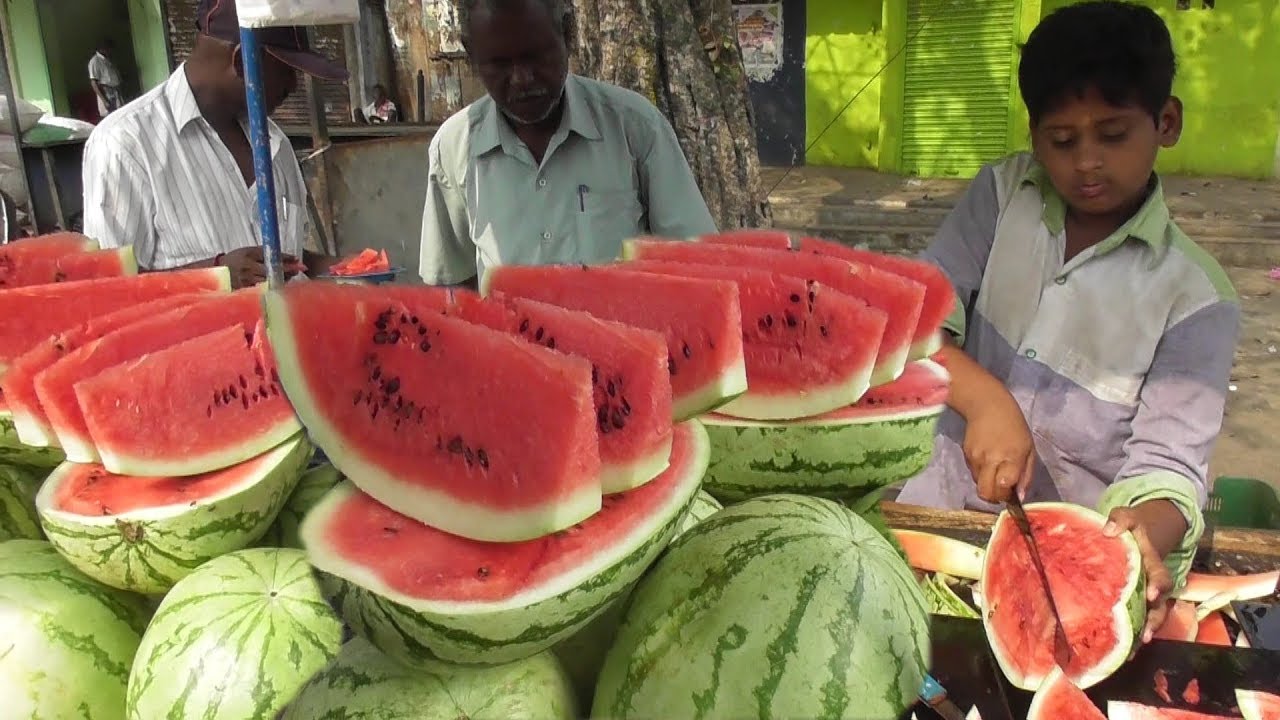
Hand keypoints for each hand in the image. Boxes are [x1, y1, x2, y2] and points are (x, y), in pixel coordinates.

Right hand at [217, 247, 300, 286]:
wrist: (220, 270)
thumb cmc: (237, 258)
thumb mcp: (250, 251)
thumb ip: (266, 253)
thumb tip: (289, 257)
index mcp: (249, 256)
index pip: (270, 257)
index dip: (285, 259)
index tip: (298, 260)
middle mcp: (248, 269)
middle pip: (272, 271)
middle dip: (288, 270)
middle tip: (298, 269)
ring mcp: (247, 281)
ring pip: (270, 282)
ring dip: (283, 279)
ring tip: (291, 275)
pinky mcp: (246, 291)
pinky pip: (264, 289)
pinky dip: (274, 286)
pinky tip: (280, 283)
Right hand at [961, 392, 1034, 503]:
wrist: (987, 405)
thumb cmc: (1014, 425)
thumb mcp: (1029, 448)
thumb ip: (1026, 474)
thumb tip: (1020, 496)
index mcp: (1011, 457)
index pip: (1003, 488)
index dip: (1007, 495)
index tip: (1011, 492)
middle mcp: (991, 460)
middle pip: (986, 493)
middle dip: (994, 497)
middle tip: (1001, 490)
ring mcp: (976, 458)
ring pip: (978, 484)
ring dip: (988, 483)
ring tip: (996, 470)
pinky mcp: (966, 455)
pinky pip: (973, 473)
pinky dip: (981, 472)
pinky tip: (987, 459)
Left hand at [1103, 501, 1186, 644]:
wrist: (1137, 535)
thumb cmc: (1130, 527)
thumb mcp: (1128, 517)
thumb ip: (1121, 519)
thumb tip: (1109, 530)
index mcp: (1153, 562)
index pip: (1161, 576)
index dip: (1158, 585)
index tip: (1151, 593)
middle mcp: (1153, 583)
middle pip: (1160, 605)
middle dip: (1154, 620)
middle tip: (1146, 634)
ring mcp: (1146, 595)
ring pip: (1152, 617)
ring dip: (1145, 632)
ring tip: (1134, 648)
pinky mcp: (1137, 602)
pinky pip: (1139, 620)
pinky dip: (1134, 634)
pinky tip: (1123, 650)